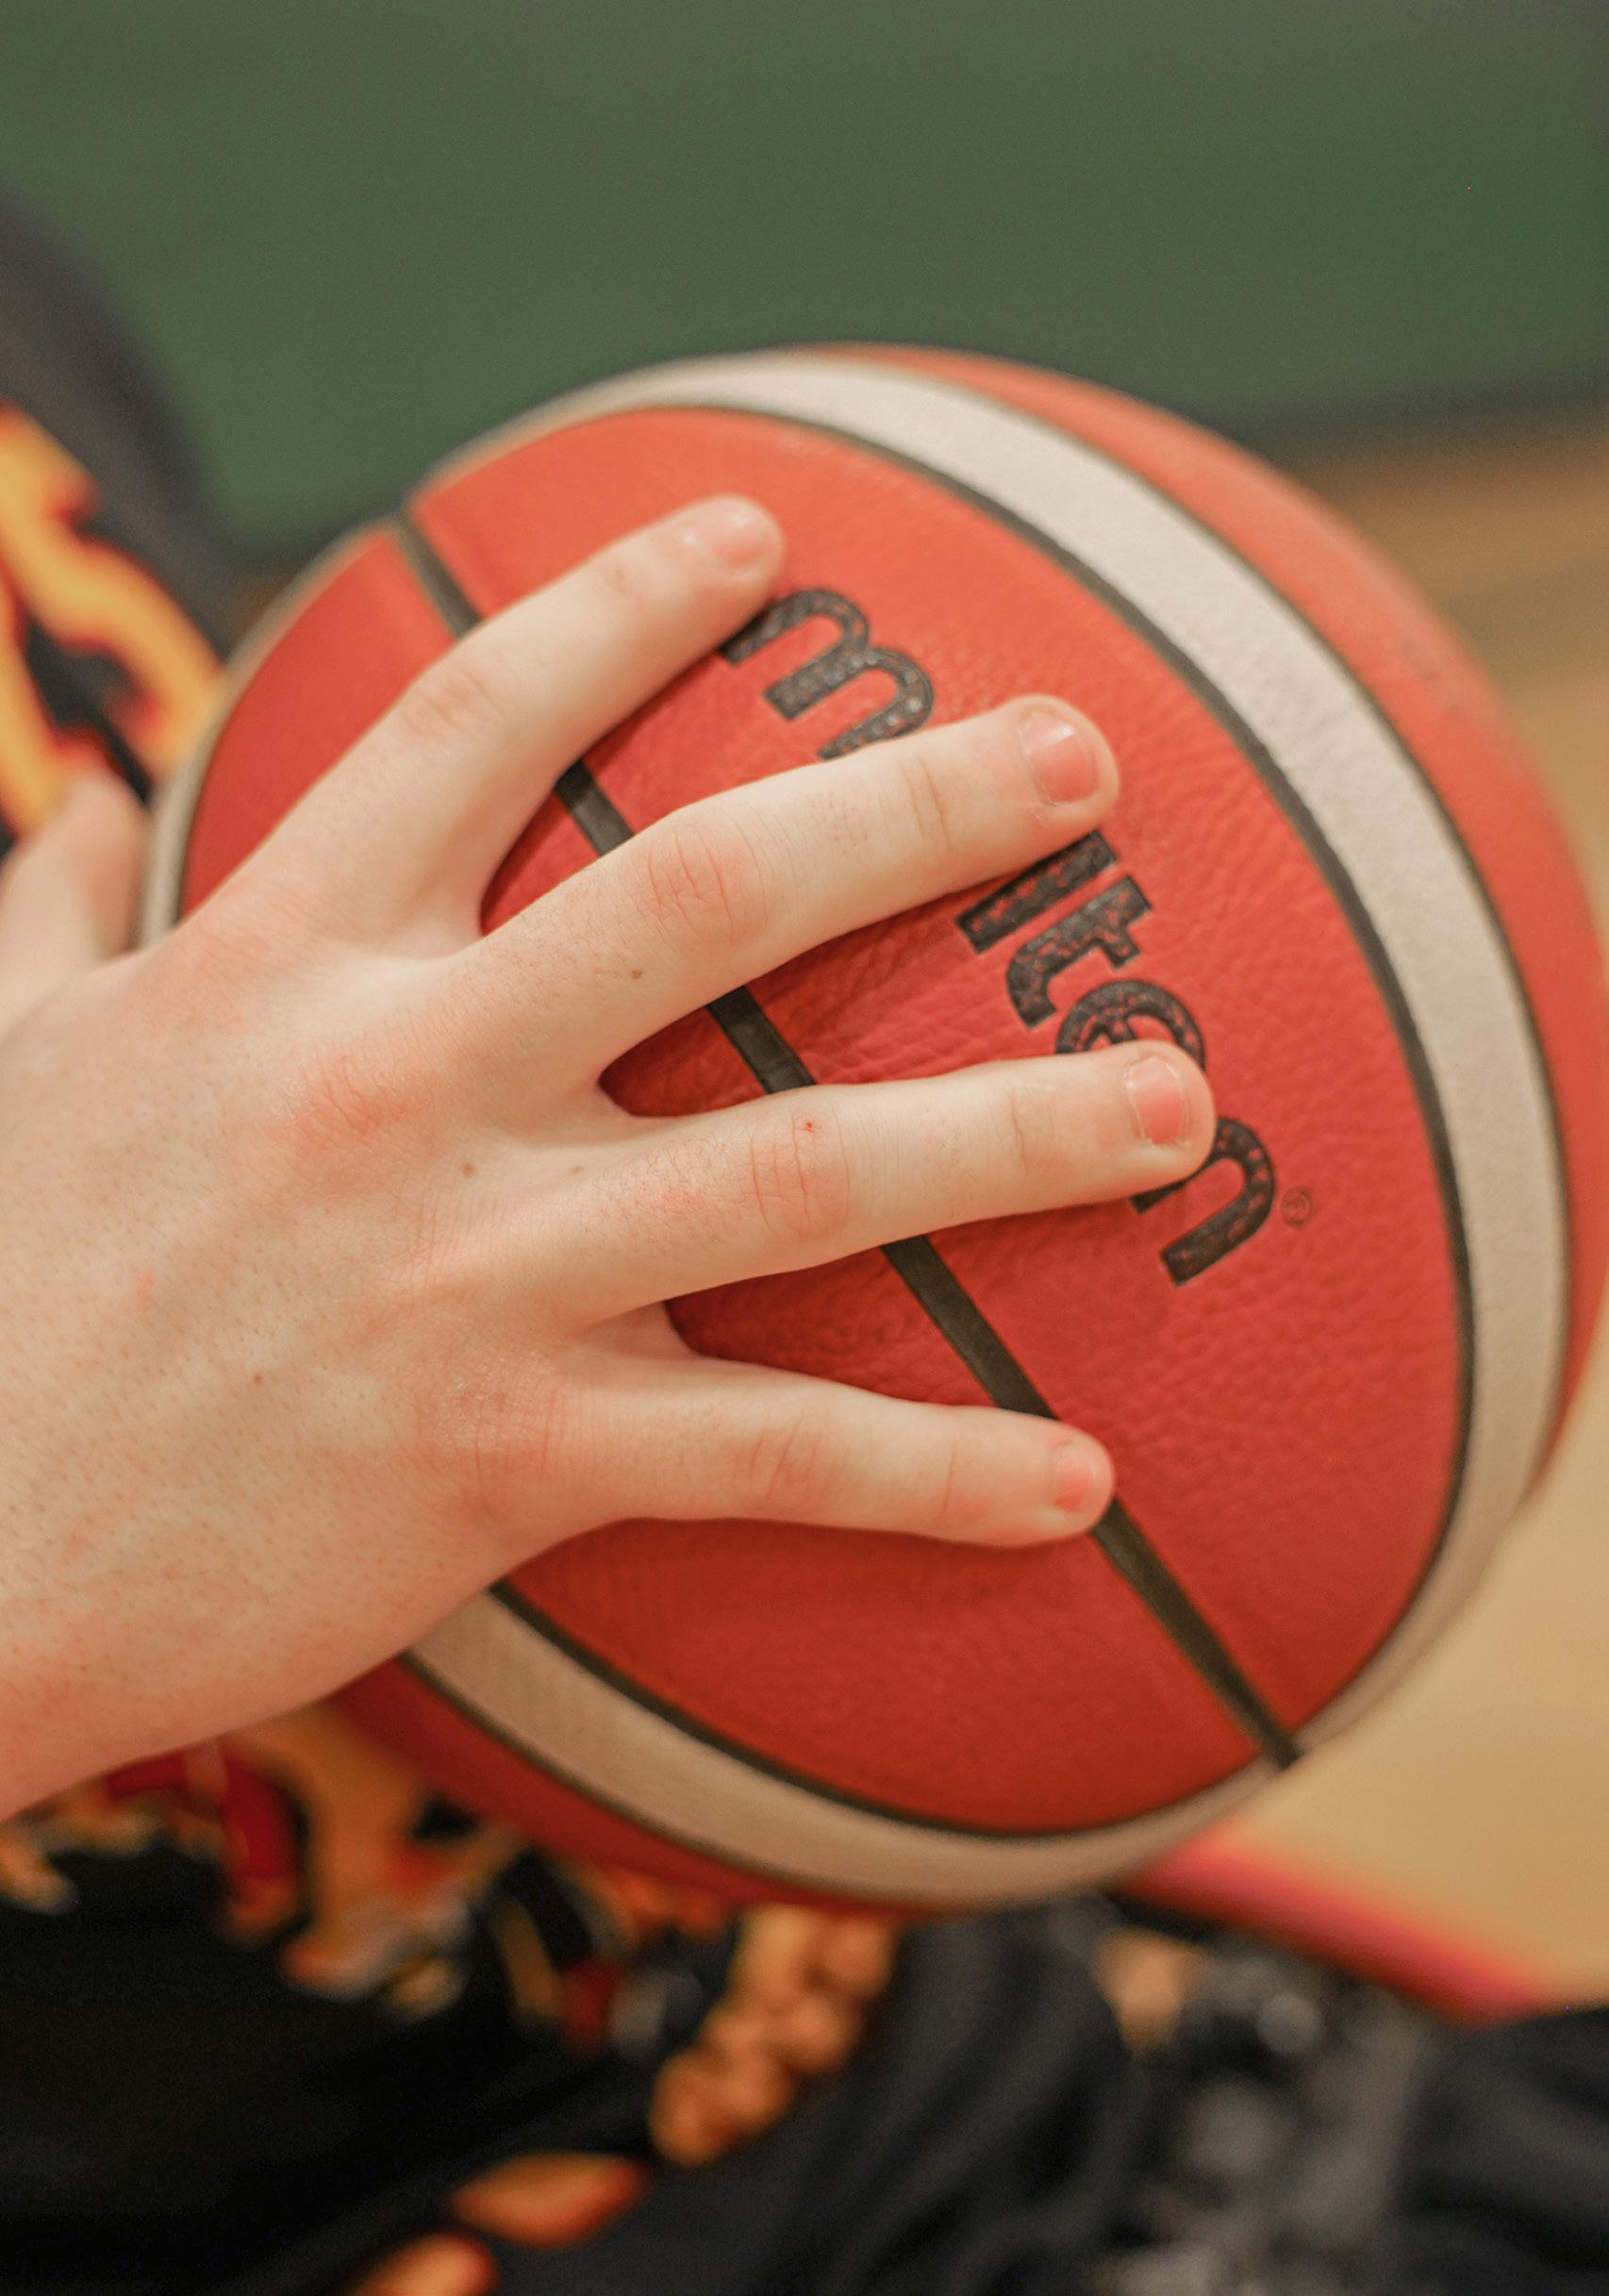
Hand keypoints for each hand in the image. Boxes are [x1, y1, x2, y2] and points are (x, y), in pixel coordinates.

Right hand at [0, 495, 1212, 1810]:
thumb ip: (45, 917)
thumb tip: (68, 806)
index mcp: (277, 960)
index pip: (472, 720)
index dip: (620, 608)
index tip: (756, 540)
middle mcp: (393, 1083)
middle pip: (702, 895)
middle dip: (911, 810)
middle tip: (1084, 758)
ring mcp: (461, 1274)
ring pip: (798, 1175)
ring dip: (1010, 1134)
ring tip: (1183, 1106)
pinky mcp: (500, 1462)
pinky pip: (765, 1459)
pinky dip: (932, 1477)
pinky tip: (1080, 1481)